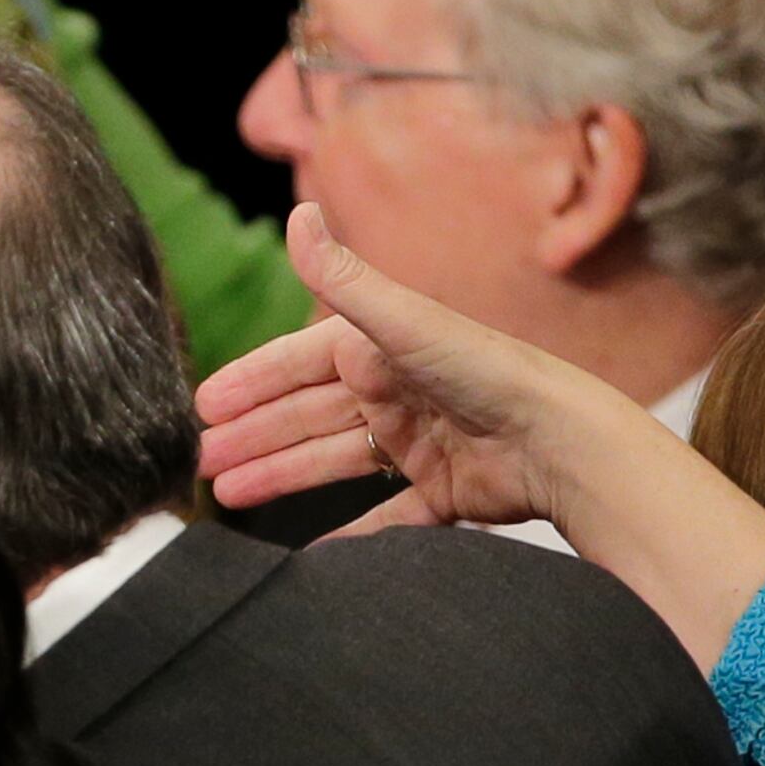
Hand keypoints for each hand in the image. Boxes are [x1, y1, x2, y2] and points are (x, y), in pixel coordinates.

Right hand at [194, 204, 764, 665]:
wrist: (562, 443)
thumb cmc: (485, 374)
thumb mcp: (402, 321)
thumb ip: (343, 277)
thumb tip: (300, 214)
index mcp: (381, 351)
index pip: (298, 365)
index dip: (249, 383)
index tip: (202, 407)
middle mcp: (398, 394)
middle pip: (308, 416)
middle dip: (254, 435)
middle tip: (203, 463)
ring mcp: (421, 444)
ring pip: (334, 462)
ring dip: (282, 476)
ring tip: (231, 498)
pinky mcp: (446, 492)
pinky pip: (387, 516)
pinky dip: (349, 533)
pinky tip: (310, 551)